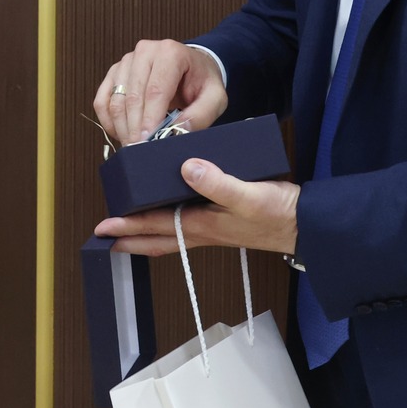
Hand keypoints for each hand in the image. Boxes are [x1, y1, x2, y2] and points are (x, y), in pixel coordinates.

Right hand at [94, 39, 226, 146]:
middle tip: (139, 151)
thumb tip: (176, 131)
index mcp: (170, 53)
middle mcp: (145, 52)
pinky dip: (109, 121)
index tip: (147, 142)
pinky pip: (102, 100)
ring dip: (122, 127)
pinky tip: (122, 133)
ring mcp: (126, 61)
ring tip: (133, 146)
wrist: (192, 68)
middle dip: (135, 128)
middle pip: (133, 96)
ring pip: (115, 99)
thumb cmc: (202, 82)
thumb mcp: (215, 98)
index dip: (150, 119)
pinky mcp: (114, 73)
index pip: (155, 90)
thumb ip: (201, 115)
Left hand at [95, 158, 300, 256]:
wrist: (304, 226)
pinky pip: (184, 229)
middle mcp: (202, 231)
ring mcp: (212, 230)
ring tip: (127, 230)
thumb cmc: (277, 212)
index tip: (102, 227)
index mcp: (202, 225)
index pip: (155, 225)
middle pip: (156, 239)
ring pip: (168, 236)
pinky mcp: (222, 224)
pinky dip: (167, 225)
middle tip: (104, 238)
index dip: (127, 226)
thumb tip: (185, 168)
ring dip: (146, 234)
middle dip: (129, 239)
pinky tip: (168, 214)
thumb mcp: (248, 194)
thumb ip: (217, 183)